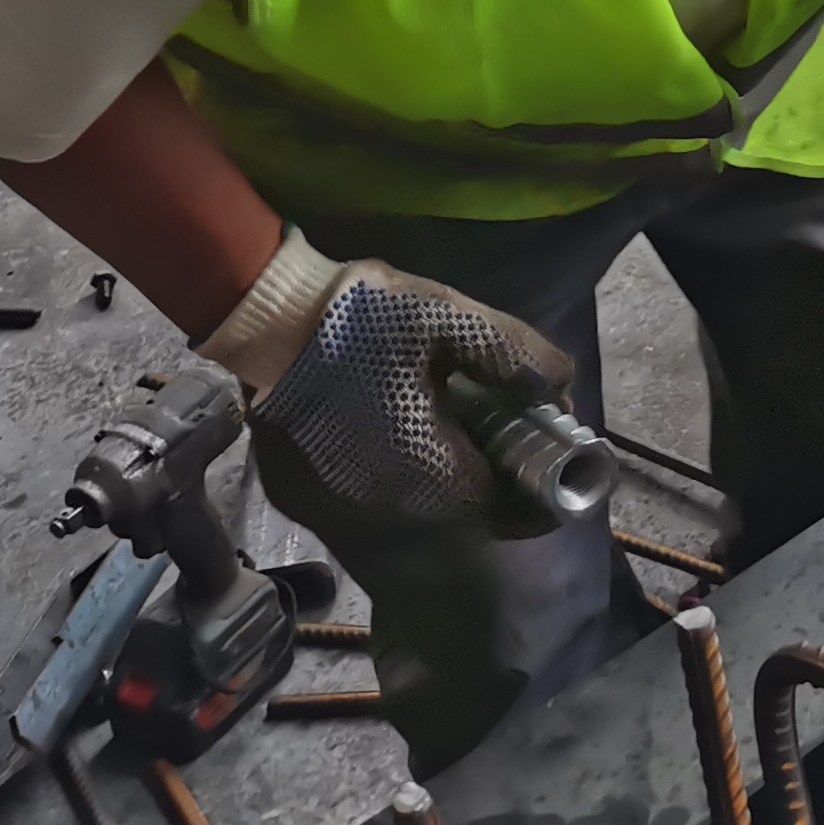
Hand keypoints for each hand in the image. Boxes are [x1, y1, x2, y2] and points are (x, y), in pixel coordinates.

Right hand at [201, 229, 575, 529]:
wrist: (263, 317)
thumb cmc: (360, 316)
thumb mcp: (448, 317)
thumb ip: (512, 352)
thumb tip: (560, 386)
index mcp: (424, 471)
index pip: (500, 508)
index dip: (536, 490)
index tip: (553, 459)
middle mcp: (384, 503)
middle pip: (461, 508)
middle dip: (495, 475)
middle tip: (513, 429)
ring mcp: (342, 503)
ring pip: (420, 503)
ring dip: (451, 473)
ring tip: (467, 422)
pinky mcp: (310, 491)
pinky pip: (378, 494)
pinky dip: (408, 470)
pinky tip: (414, 426)